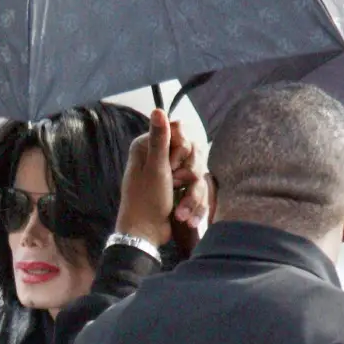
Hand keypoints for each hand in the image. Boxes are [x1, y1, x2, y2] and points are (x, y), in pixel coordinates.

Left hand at [115, 110, 206, 249]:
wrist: (146, 234)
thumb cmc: (147, 201)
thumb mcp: (156, 169)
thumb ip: (160, 139)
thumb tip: (158, 109)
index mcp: (146, 146)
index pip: (181, 133)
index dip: (182, 151)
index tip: (172, 167)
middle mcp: (157, 156)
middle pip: (193, 152)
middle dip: (189, 174)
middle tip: (175, 185)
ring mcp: (169, 173)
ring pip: (197, 173)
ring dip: (192, 195)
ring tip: (179, 210)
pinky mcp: (178, 188)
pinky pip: (197, 188)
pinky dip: (193, 204)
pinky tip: (184, 216)